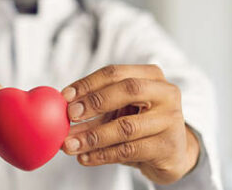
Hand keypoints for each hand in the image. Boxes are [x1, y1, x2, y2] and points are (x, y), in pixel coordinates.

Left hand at [61, 65, 199, 184]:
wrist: (172, 153)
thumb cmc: (140, 124)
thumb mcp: (121, 109)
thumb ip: (95, 106)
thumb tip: (60, 111)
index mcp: (151, 75)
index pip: (115, 72)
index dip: (88, 83)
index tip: (64, 96)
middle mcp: (166, 93)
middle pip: (128, 90)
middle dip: (94, 102)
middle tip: (70, 116)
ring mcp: (170, 120)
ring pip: (126, 126)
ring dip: (92, 137)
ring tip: (69, 144)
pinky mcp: (168, 146)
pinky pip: (129, 150)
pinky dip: (102, 155)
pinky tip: (85, 157)